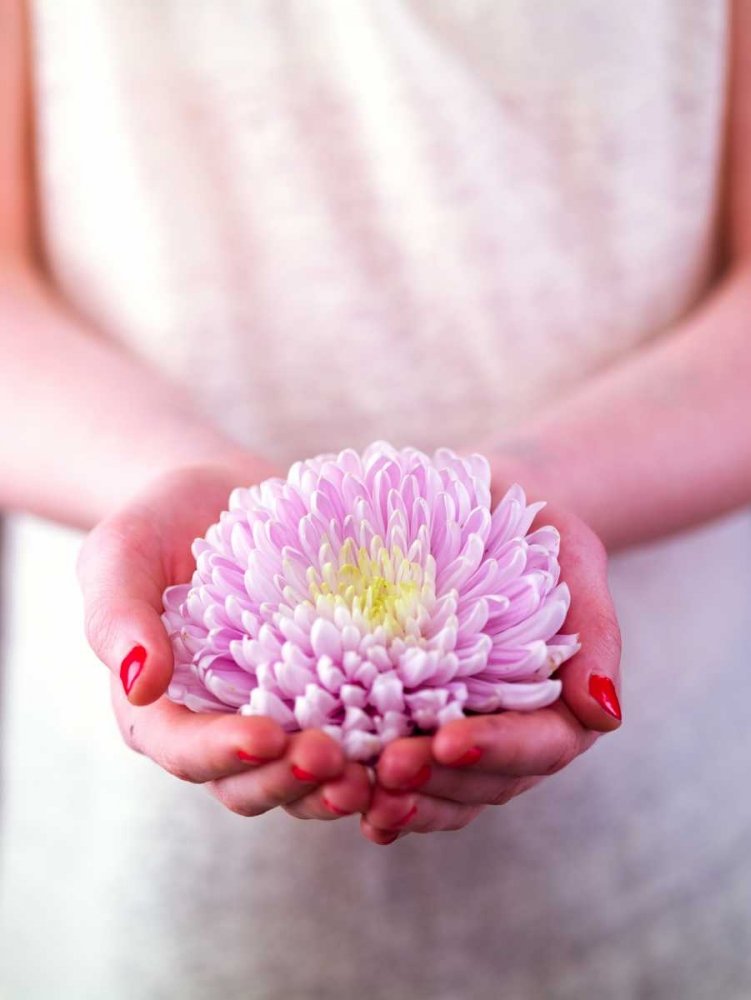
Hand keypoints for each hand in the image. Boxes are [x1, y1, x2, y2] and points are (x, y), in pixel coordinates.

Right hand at [78, 463, 370, 820]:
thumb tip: (140, 683)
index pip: (184, 750)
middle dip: (289, 780)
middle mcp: (220, 727)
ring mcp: (277, 716)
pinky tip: (411, 742)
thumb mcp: (121, 554)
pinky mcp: (327, 694)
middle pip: (249, 783)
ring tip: (376, 772)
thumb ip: (115, 616)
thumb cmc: (160, 525)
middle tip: (333, 760)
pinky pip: (351, 738)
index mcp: (162, 709)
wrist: (223, 498)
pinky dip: (376, 752)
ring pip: (304, 777)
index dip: (222, 754)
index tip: (264, 736)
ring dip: (337, 785)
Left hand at [359, 501, 621, 844]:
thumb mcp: (572, 553)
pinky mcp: (416, 728)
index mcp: (561, 699)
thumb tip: (605, 717)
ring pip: (446, 793)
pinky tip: (350, 803)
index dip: (498, 749)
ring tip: (362, 795)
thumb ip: (595, 628)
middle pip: (488, 781)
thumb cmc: (526, 529)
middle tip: (389, 768)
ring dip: (408, 802)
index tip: (449, 741)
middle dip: (439, 781)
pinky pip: (408, 779)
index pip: (542, 743)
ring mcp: (465, 734)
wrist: (469, 505)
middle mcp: (514, 729)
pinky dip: (382, 797)